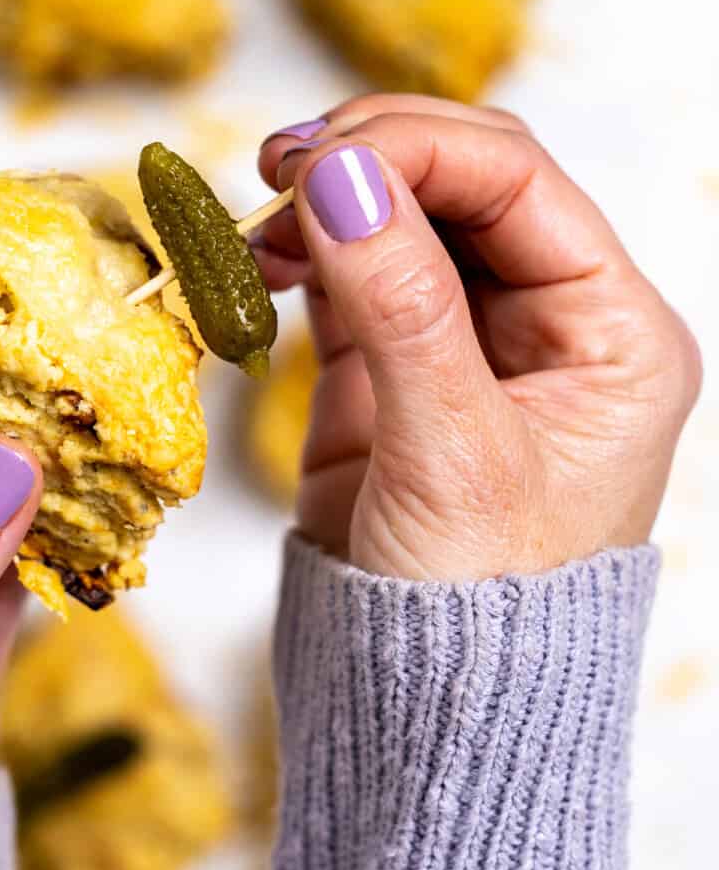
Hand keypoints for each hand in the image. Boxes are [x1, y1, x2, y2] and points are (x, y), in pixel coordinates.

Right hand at [255, 94, 700, 579]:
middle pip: (463, 182)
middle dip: (370, 160)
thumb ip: (402, 309)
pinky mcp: (393, 381)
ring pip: (399, 222)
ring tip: (257, 224)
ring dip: (327, 205)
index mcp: (612, 337)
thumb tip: (342, 175)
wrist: (425, 720)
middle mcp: (550, 329)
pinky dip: (303, 258)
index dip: (419, 149)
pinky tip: (261, 261)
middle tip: (277, 168)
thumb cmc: (477, 616)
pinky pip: (350, 283)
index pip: (520, 185)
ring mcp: (468, 350)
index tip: (320, 157)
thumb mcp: (453, 458)